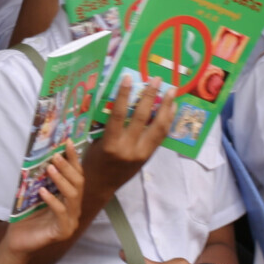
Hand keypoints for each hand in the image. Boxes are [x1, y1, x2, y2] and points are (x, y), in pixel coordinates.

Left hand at [2, 151, 82, 259]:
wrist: (17, 242)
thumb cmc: (25, 217)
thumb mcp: (33, 194)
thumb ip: (40, 179)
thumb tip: (40, 156)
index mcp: (69, 199)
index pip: (76, 175)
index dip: (73, 159)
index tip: (67, 143)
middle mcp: (74, 209)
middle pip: (78, 184)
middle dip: (68, 168)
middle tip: (55, 156)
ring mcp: (70, 221)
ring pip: (73, 197)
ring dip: (62, 180)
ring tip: (50, 168)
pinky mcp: (63, 232)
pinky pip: (61, 213)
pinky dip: (53, 201)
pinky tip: (43, 191)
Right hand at [84, 74, 174, 193]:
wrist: (100, 186)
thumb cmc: (92, 162)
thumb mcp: (93, 142)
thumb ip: (104, 124)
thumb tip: (112, 99)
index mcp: (110, 144)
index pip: (117, 115)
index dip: (123, 95)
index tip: (128, 77)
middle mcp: (128, 149)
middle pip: (141, 118)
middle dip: (150, 97)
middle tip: (157, 79)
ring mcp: (141, 154)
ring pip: (158, 128)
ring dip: (166, 108)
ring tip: (171, 91)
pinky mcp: (148, 157)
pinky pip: (160, 137)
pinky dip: (167, 121)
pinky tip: (171, 109)